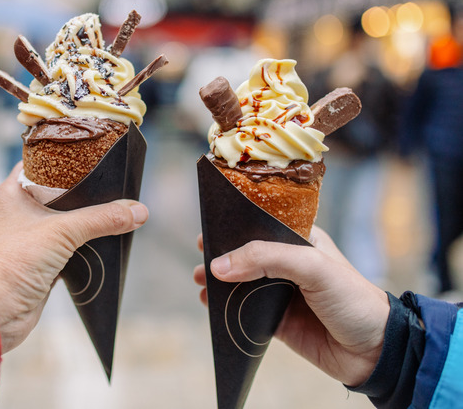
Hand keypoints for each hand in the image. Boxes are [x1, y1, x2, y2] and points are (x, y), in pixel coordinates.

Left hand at [0, 163, 148, 352]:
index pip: (39, 162)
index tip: (92, 153)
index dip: (65, 157)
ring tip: (115, 207)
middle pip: (58, 191)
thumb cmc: (13, 263)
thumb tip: (138, 211)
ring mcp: (30, 237)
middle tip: (112, 181)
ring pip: (65, 220)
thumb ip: (101, 218)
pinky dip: (86, 243)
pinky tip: (107, 238)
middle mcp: (18, 212)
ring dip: (87, 218)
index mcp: (12, 193)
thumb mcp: (62, 232)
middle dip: (85, 190)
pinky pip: (69, 245)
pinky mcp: (41, 262)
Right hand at [193, 226, 388, 386]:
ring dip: (219, 281)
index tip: (210, 225)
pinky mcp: (277, 320)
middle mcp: (290, 264)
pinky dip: (225, 308)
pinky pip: (243, 311)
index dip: (236, 224)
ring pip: (242, 282)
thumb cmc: (353, 299)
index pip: (263, 224)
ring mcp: (282, 293)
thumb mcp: (312, 266)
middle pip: (247, 254)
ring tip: (200, 281)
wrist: (375, 351)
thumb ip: (266, 259)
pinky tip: (210, 305)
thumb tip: (219, 266)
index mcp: (301, 240)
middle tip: (201, 254)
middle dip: (222, 253)